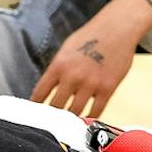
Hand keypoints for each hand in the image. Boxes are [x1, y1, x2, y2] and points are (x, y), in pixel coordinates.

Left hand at [30, 0, 151, 119]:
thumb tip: (49, 89)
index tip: (34, 114)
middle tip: (51, 123)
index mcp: (59, 65)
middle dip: (52, 116)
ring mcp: (91, 84)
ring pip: (75, 112)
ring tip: (68, 123)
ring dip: (71, 119)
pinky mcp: (107, 88)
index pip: (40, 93)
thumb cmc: (91, 36)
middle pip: (56, 107)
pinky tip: (86, 119)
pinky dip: (90, 118)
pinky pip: (96, 111)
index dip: (35, 106)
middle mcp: (73, 76)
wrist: (117, 28)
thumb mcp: (67, 49)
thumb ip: (58, 69)